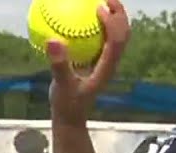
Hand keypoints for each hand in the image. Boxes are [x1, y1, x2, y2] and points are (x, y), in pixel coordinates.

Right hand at [47, 0, 130, 125]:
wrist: (70, 117)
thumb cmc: (67, 104)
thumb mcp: (61, 85)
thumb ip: (59, 64)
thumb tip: (53, 40)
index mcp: (106, 68)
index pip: (116, 40)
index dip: (111, 22)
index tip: (98, 8)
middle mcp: (110, 63)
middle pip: (123, 34)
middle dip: (119, 14)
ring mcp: (105, 63)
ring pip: (115, 36)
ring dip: (112, 18)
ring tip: (99, 3)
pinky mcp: (97, 63)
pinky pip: (102, 40)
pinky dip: (98, 27)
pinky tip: (83, 19)